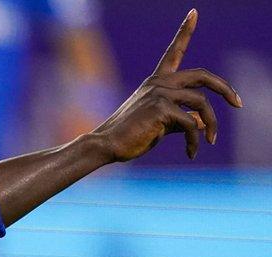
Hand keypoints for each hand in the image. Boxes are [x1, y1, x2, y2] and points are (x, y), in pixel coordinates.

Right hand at [93, 9, 242, 161]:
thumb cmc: (131, 136)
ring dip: (212, 124)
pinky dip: (195, 140)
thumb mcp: (160, 124)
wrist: (107, 145)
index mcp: (156, 82)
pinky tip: (191, 152)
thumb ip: (182, 119)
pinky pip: (191, 123)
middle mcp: (158, 83)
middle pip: (202, 75)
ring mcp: (159, 93)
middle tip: (238, 103)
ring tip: (211, 141)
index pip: (173, 52)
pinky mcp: (161, 108)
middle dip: (225, 89)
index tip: (193, 12)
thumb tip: (203, 123)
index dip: (184, 31)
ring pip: (201, 103)